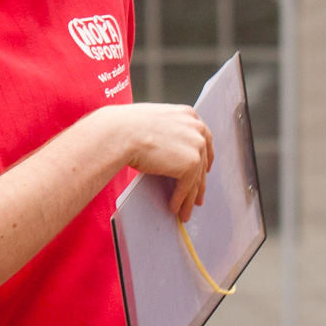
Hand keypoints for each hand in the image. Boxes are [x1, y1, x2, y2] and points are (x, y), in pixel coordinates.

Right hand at [106, 104, 213, 220]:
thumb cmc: (127, 127)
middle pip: (202, 161)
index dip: (205, 158)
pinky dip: (180, 200)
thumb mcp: (156, 122)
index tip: (205, 170)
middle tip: (197, 197)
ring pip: (195, 178)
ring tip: (185, 210)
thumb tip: (172, 149)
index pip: (203, 139)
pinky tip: (175, 208)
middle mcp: (197, 128)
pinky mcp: (191, 164)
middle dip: (200, 182)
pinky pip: (187, 187)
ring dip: (190, 197)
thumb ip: (170, 132)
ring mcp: (196, 146)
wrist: (120, 133)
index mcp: (188, 115)